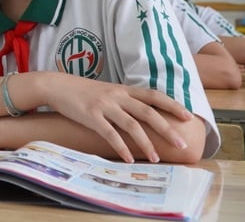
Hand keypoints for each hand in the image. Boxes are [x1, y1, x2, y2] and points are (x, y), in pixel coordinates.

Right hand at [42, 75, 192, 162]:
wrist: (55, 86)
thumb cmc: (81, 91)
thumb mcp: (105, 91)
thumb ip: (123, 99)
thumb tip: (140, 113)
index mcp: (123, 89)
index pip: (153, 95)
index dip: (172, 105)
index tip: (188, 116)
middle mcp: (117, 96)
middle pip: (148, 112)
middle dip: (167, 129)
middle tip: (181, 143)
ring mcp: (104, 105)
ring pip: (132, 125)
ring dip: (146, 143)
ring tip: (156, 158)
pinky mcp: (91, 116)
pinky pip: (110, 134)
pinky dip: (121, 147)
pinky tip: (129, 158)